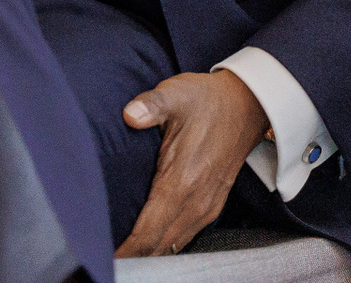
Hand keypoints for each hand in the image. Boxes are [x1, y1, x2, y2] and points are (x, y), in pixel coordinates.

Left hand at [115, 70, 269, 257]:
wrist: (247, 105)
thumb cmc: (207, 101)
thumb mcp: (177, 94)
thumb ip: (152, 105)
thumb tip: (129, 115)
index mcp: (183, 181)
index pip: (149, 232)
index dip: (126, 250)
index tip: (103, 255)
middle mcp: (196, 201)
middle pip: (158, 247)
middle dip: (132, 256)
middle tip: (104, 256)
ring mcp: (206, 207)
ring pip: (172, 246)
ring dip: (147, 253)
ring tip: (121, 255)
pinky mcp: (211, 206)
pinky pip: (184, 237)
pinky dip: (163, 245)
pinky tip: (146, 243)